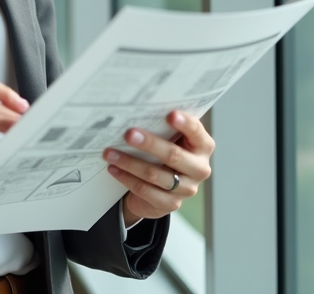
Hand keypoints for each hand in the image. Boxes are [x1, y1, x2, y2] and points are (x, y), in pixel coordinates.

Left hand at [103, 111, 214, 225]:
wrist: (162, 185)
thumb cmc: (166, 151)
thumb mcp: (171, 137)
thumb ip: (164, 125)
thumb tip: (139, 109)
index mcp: (202, 146)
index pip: (197, 132)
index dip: (185, 124)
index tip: (170, 114)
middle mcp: (199, 168)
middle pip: (174, 155)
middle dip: (150, 143)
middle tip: (128, 134)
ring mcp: (187, 189)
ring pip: (155, 175)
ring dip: (129, 162)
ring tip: (110, 153)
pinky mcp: (171, 203)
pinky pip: (146, 191)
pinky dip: (127, 178)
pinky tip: (113, 168)